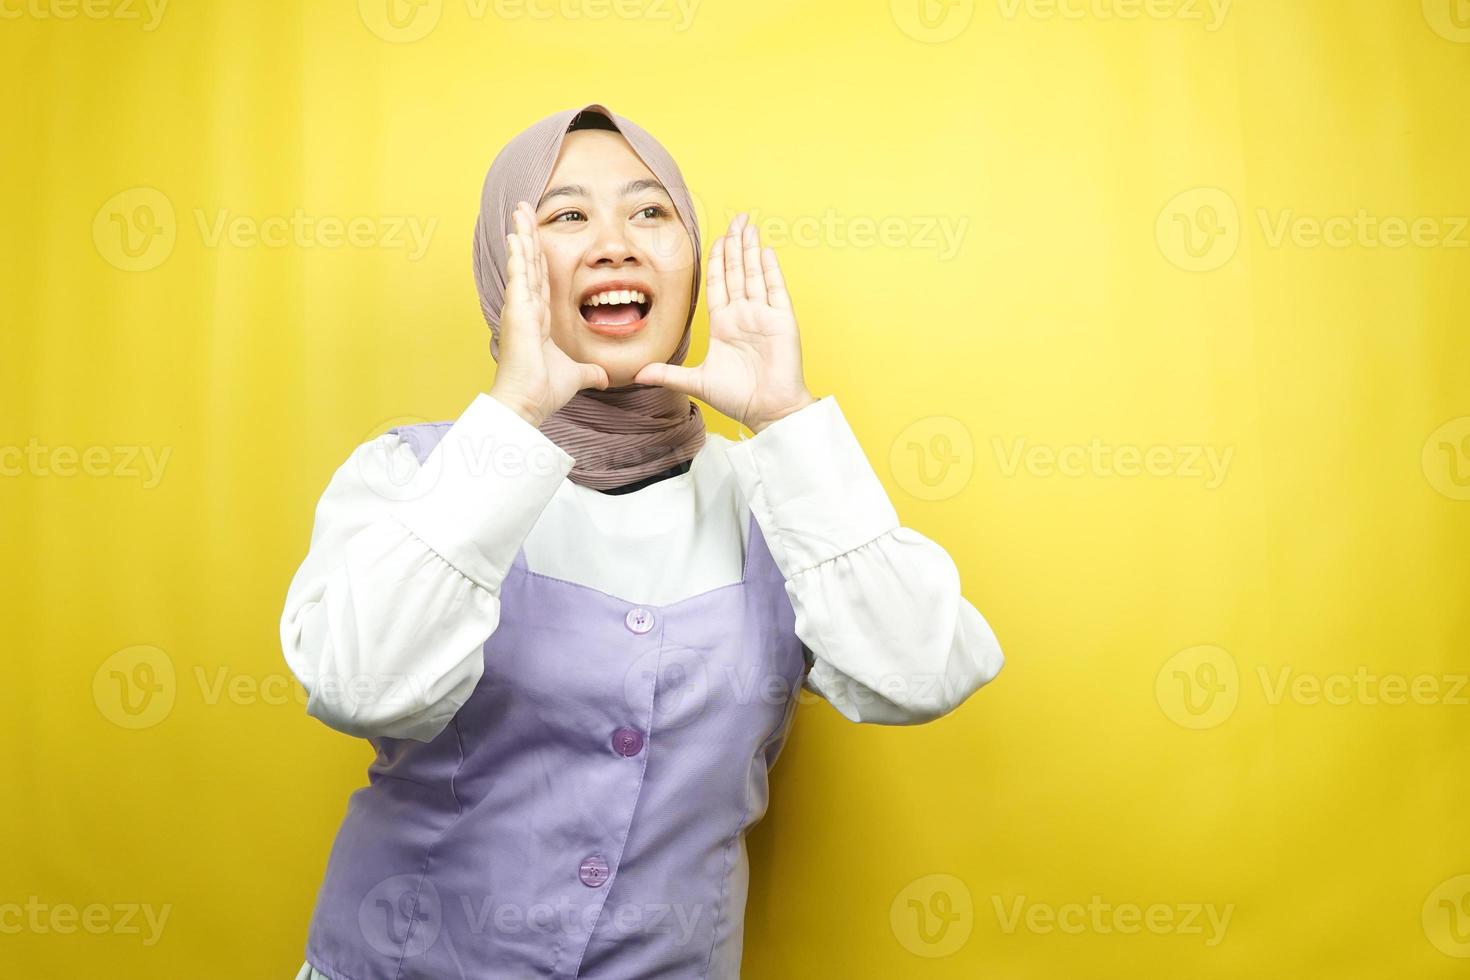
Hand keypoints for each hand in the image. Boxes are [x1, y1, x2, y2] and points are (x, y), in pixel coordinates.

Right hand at [489, 201, 609, 426]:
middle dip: (528, 235)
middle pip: (530, 263)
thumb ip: (590, 373)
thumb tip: (605, 377)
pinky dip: (518, 254)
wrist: (528, 403)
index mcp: (540, 319)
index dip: (538, 255)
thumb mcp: (577, 376)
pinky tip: (517, 234)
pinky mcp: (518, 312)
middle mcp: (528, 309)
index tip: (536, 235)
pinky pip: (519, 276)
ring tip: (519, 210)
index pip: (541, 278)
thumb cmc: (544, 391)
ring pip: (524, 263)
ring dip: (522, 235)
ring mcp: (520, 308)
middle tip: (523, 209)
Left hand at [632, 213, 815, 433]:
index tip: (715, 240)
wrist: (767, 411)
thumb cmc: (737, 398)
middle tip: (735, 219)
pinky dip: (770, 270)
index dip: (717, 261)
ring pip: (754, 274)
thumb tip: (636, 375)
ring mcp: (764, 316)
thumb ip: (668, 374)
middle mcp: (744, 315)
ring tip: (747, 225)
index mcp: (725, 324)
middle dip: (735, 244)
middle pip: (738, 271)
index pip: (718, 284)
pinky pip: (775, 289)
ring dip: (750, 249)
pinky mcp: (781, 321)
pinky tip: (764, 250)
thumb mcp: (696, 382)